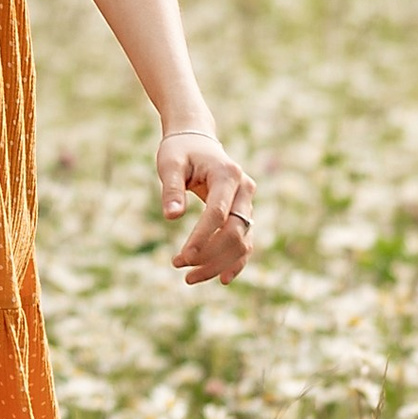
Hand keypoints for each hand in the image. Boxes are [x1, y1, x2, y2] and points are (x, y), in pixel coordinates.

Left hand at [157, 126, 254, 286]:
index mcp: (227, 174)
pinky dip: (235, 261)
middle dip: (209, 255)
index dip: (202, 238)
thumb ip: (171, 189)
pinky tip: (221, 279)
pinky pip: (245, 241)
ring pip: (242, 241)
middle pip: (235, 231)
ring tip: (189, 278)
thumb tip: (172, 217)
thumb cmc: (180, 151)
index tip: (182, 258)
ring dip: (219, 263)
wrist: (197, 139)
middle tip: (178, 267)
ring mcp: (247, 202)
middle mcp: (244, 189)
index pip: (218, 213)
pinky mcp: (244, 213)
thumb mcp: (170, 163)